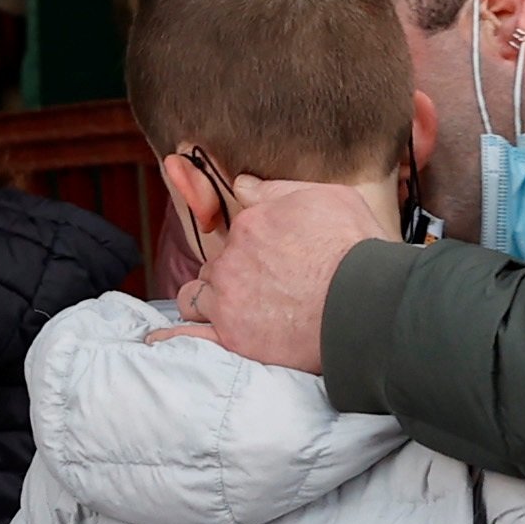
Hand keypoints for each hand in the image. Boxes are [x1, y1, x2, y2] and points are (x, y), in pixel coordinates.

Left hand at [178, 178, 394, 375]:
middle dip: (231, 274)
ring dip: (210, 301)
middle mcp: (232, 259)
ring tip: (233, 311)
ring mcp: (228, 300)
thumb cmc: (355, 249)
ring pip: (198, 297)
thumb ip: (278, 190)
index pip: (236, 230)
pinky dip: (172, 338)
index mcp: (252, 222)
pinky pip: (186, 337)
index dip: (252, 245)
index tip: (270, 257)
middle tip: (264, 289)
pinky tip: (159, 340)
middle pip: (216, 265)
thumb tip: (243, 184)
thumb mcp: (326, 197)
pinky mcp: (231, 337)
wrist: (364, 303)